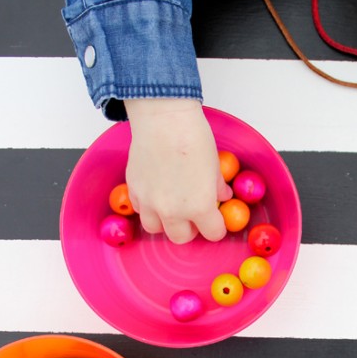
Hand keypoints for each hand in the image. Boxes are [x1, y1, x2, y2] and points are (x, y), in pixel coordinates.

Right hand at [123, 98, 231, 243]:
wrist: (163, 119)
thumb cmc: (193, 137)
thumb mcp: (214, 165)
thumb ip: (217, 186)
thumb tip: (222, 195)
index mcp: (200, 207)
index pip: (213, 233)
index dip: (216, 227)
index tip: (215, 219)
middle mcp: (173, 211)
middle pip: (181, 238)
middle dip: (189, 229)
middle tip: (193, 215)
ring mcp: (150, 202)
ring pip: (155, 229)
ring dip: (165, 222)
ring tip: (171, 206)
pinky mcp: (134, 190)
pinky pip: (139, 210)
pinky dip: (147, 207)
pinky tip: (155, 193)